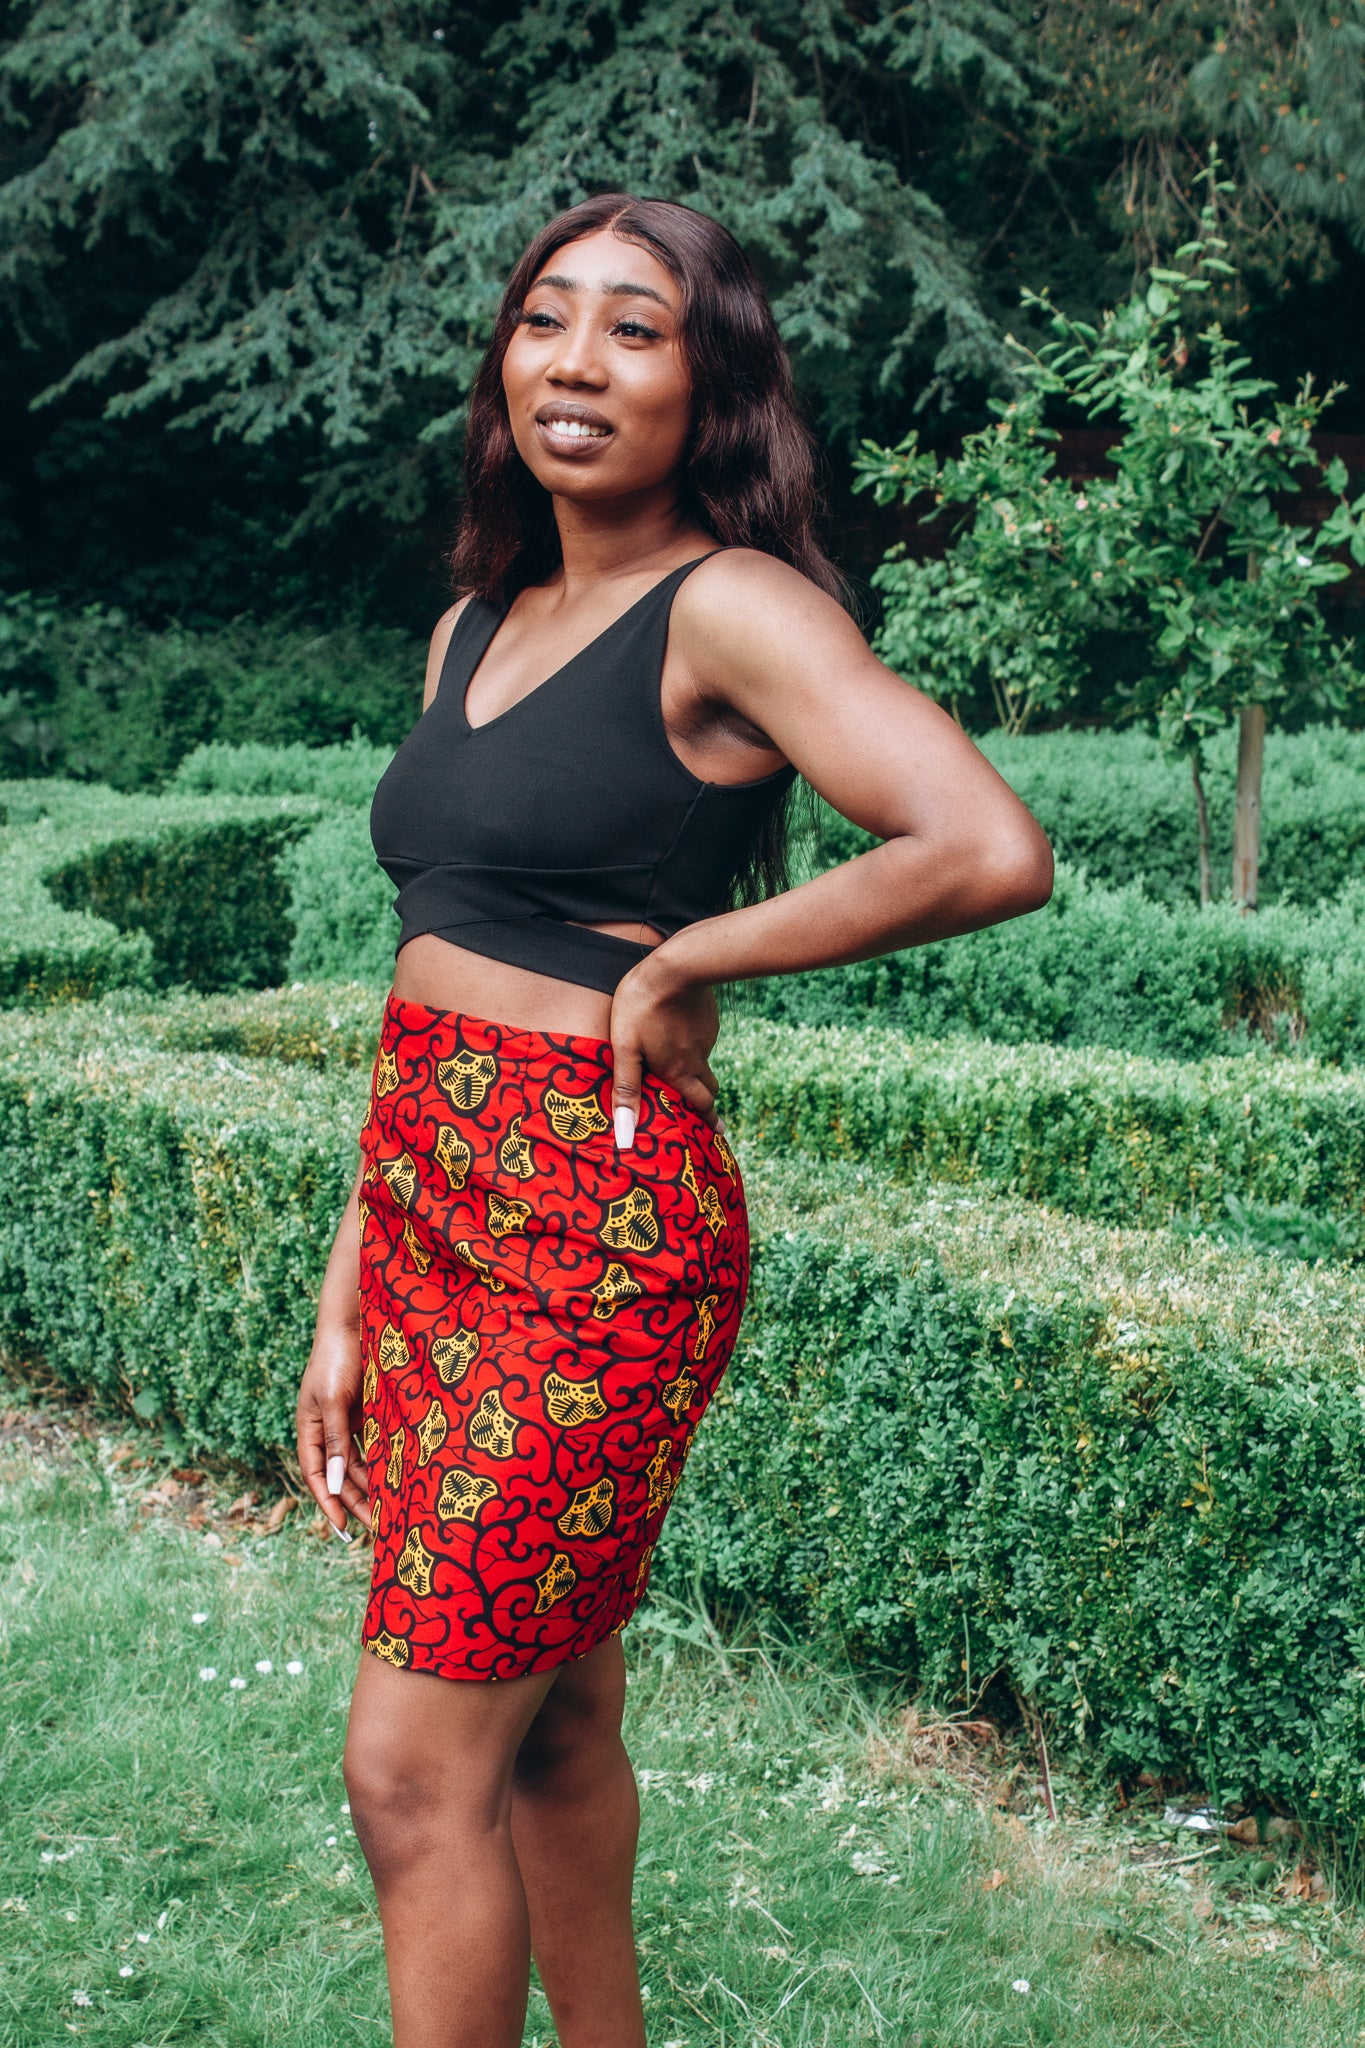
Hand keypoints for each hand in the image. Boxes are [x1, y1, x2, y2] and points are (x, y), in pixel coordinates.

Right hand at [296, 1319, 369, 1538]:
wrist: (356, 1322)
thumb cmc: (336, 1359)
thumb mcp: (333, 1401)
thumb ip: (336, 1440)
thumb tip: (336, 1481)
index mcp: (309, 1428)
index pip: (316, 1474)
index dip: (328, 1502)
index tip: (342, 1528)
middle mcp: (328, 1429)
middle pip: (341, 1474)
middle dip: (356, 1501)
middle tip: (377, 1528)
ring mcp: (349, 1421)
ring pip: (361, 1463)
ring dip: (373, 1485)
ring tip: (391, 1510)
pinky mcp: (370, 1412)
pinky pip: (377, 1444)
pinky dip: (385, 1462)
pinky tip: (400, 1478)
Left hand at [609, 948, 720, 1146]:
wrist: (677, 966)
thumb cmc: (642, 1006)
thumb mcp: (626, 1049)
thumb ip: (626, 1090)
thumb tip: (625, 1137)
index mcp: (678, 1072)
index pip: (700, 1105)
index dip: (708, 1122)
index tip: (718, 1135)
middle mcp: (697, 1059)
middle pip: (708, 1088)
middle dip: (708, 1103)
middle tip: (709, 1115)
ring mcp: (705, 1037)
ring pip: (704, 1061)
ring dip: (698, 1071)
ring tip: (685, 1072)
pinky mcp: (707, 1018)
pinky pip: (703, 1038)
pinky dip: (695, 1044)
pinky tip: (680, 1033)